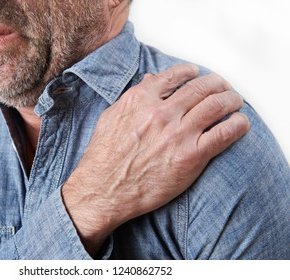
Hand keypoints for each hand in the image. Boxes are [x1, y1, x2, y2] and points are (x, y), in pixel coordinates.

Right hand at [62, 64, 249, 254]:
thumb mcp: (111, 118)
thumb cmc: (104, 157)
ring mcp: (177, 134)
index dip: (190, 72)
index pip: (173, 76)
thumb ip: (133, 97)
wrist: (104, 190)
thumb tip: (151, 80)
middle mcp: (161, 113)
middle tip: (222, 86)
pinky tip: (240, 122)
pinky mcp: (191, 156)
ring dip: (231, 99)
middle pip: (200, 88)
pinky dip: (237, 124)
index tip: (197, 73)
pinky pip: (223, 133)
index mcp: (140, 100)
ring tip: (235, 101)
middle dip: (216, 83)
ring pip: (216, 105)